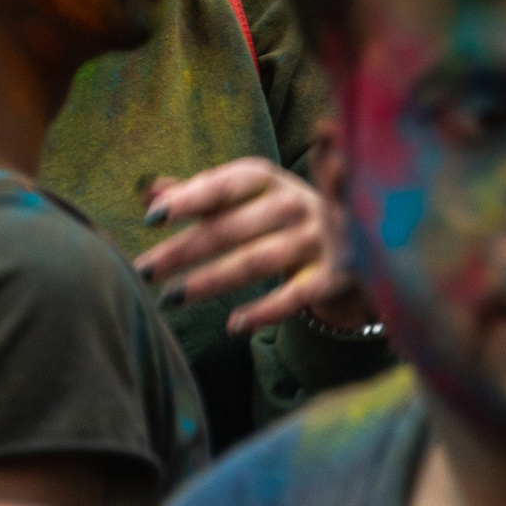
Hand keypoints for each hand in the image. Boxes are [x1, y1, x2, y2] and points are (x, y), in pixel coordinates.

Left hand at [135, 157, 370, 333]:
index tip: (152, 217)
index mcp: (269, 179)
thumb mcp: (246, 199)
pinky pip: (296, 295)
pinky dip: (265, 311)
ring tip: (170, 298)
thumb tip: (148, 189)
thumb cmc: (281, 216)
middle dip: (183, 250)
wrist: (362, 242)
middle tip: (144, 271)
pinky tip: (234, 326)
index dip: (190, 198)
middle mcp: (296, 203)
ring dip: (210, 281)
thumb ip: (200, 193)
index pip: (225, 184)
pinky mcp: (336, 275)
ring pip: (256, 261)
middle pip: (231, 228)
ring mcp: (319, 239)